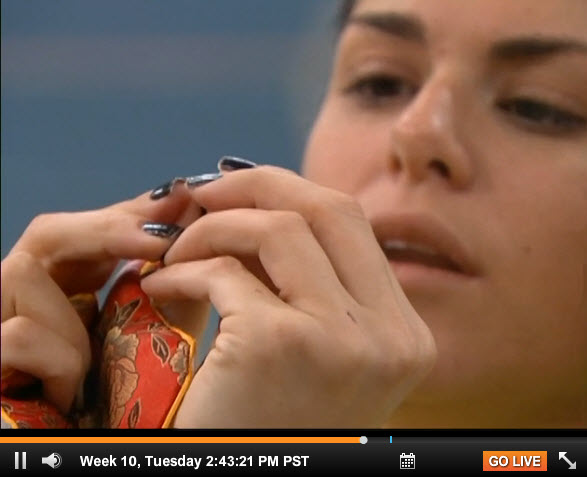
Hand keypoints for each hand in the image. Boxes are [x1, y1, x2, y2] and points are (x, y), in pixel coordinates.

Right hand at [1, 187, 201, 412]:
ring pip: (22, 272)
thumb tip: (193, 236)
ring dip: (75, 323)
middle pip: (48, 234)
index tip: (177, 199)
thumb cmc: (117, 412)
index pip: (88, 236)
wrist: (79, 457)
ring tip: (90, 370)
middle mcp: (20, 301)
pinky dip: (58, 367)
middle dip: (109, 227)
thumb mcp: (149, 340)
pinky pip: (16, 335)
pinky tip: (67, 399)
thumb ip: (168, 291)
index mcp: (60, 294)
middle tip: (162, 231)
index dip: (129, 214)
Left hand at [141, 166, 436, 426]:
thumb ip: (315, 289)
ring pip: (277, 228)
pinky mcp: (279, 345)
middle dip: (257, 183)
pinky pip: (222, 274)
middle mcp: (387, 334)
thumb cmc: (271, 428)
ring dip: (212, 227)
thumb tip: (262, 208)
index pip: (353, 226)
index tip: (241, 192)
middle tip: (204, 191)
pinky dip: (180, 271)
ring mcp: (339, 338)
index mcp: (403, 334)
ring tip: (176, 250)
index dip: (293, 194)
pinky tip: (159, 286)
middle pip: (328, 208)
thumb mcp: (322, 359)